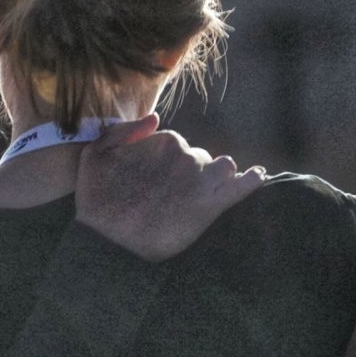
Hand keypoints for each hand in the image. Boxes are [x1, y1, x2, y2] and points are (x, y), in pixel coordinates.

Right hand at [74, 114, 263, 261]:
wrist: (105, 239)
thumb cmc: (95, 195)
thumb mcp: (95, 153)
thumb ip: (126, 131)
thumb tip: (155, 118)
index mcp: (165, 141)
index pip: (178, 146)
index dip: (168, 163)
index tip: (157, 179)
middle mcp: (186, 156)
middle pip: (201, 159)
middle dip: (192, 171)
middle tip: (174, 194)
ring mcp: (200, 181)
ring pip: (223, 169)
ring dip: (219, 176)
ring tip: (210, 190)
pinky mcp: (209, 207)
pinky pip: (241, 188)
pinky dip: (253, 181)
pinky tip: (260, 176)